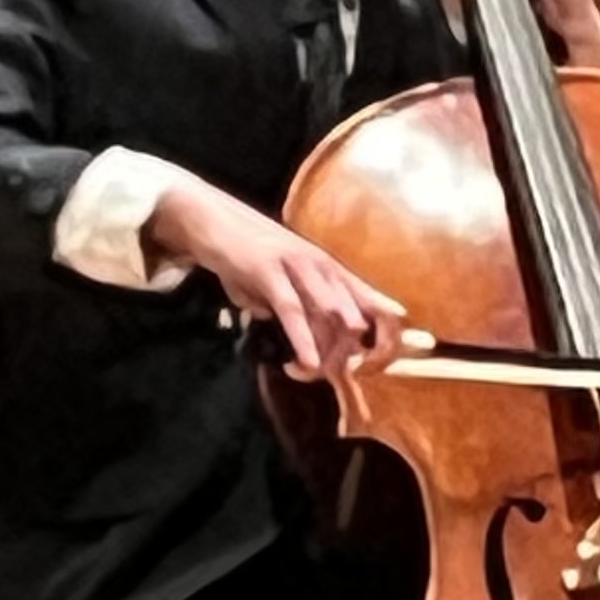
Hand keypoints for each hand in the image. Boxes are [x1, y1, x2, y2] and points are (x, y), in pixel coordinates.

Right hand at [143, 175, 409, 379]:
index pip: (374, 303)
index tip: (383, 365)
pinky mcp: (269, 272)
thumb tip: (310, 348)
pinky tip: (308, 363)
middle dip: (361, 349)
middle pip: (360, 313)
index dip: (388, 335)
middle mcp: (324, 266)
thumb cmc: (251, 257)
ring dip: (329, 350)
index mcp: (333, 271)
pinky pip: (292, 311)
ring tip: (325, 375)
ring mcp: (298, 265)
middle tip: (346, 378)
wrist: (212, 221)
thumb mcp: (286, 286)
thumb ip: (303, 314)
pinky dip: (302, 339)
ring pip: (330, 312)